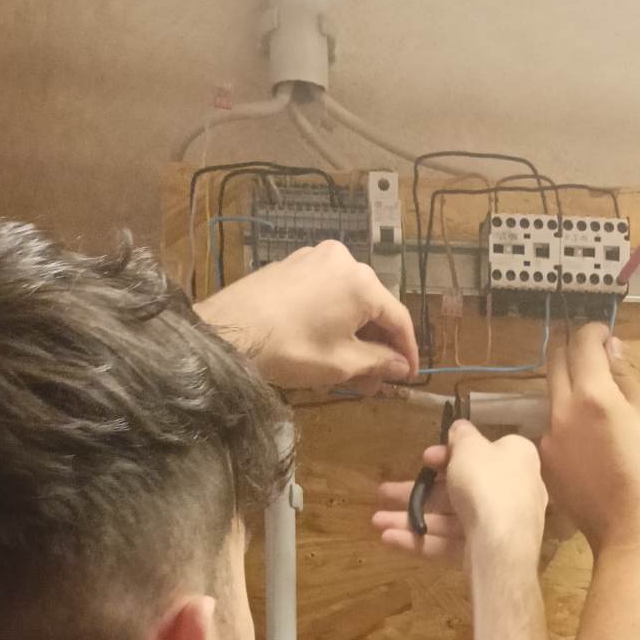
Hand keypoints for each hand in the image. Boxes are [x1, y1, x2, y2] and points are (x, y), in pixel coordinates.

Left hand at [196, 239, 418, 390]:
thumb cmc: (293, 349)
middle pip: (372, 306)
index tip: (408, 376)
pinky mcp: (291, 265)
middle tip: (375, 380)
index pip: (399, 318)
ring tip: (351, 369)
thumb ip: (378, 361)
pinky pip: (325, 293)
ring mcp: (314, 258)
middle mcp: (343, 260)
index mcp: (362, 282)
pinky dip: (333, 318)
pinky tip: (327, 344)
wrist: (230, 331)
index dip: (407, 351)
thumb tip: (400, 367)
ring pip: (347, 300)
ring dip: (355, 334)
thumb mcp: (342, 363)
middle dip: (377, 345)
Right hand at [372, 422, 547, 574]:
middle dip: (417, 491)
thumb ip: (461, 435)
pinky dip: (420, 540)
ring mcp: (497, 526)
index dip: (447, 455)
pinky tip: (388, 539)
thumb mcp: (471, 447)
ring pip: (448, 519)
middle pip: (458, 488)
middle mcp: (511, 492)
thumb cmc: (487, 483)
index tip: (424, 458)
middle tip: (385, 492)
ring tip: (376, 521)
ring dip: (410, 518)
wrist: (503, 544)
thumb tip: (459, 428)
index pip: (481, 453)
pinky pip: (449, 543)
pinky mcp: (484, 552)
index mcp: (515, 461)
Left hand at [540, 324, 639, 557]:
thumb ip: (626, 376)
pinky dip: (566, 423)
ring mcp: (547, 437)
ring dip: (569, 389)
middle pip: (555, 362)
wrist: (631, 527)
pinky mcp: (544, 461)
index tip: (603, 333)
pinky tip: (588, 442)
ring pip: (552, 397)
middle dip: (572, 350)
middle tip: (591, 354)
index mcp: (593, 394)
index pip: (582, 343)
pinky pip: (551, 429)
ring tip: (595, 403)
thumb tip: (610, 349)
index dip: (593, 331)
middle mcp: (562, 411)